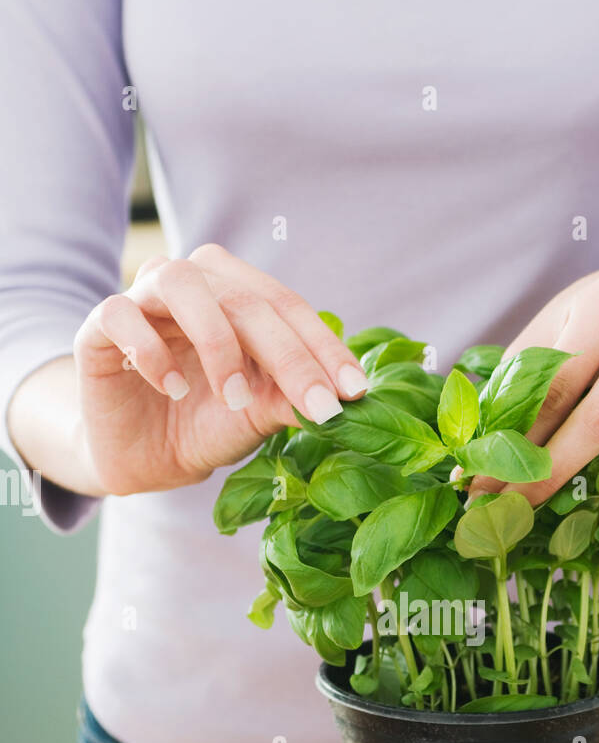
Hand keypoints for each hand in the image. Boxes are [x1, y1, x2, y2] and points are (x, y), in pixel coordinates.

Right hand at [71, 244, 368, 495]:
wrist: (145, 458)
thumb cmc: (206, 424)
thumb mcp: (259, 414)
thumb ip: (294, 398)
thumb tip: (345, 399)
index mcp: (238, 294)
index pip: (289, 308)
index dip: (324, 347)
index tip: (356, 392)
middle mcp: (195, 284)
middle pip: (245, 299)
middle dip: (289, 355)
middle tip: (318, 404)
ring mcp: (144, 299)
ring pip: (182, 284)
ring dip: (218, 342)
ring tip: (233, 396)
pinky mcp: (99, 325)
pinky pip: (121, 314)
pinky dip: (150, 350)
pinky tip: (172, 388)